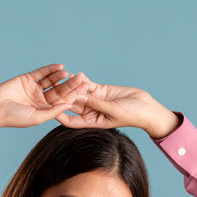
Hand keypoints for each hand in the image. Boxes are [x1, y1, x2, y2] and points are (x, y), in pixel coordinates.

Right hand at [0, 65, 89, 132]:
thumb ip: (53, 111)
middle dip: (70, 85)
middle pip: (59, 90)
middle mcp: (40, 100)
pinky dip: (50, 69)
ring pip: (51, 81)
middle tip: (82, 79)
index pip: (62, 102)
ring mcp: (34, 89)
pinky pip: (41, 73)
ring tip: (70, 73)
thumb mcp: (37, 117)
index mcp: (44, 111)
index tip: (85, 91)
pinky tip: (59, 66)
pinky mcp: (26, 79)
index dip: (73, 96)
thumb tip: (69, 105)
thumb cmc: (14, 117)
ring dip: (60, 77)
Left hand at [55, 74, 180, 138]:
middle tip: (54, 90)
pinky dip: (83, 80)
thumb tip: (81, 97)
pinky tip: (75, 74)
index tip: (52, 111)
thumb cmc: (131, 115)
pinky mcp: (100, 90)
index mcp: (91, 122)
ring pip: (80, 93)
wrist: (144, 107)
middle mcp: (90, 112)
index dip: (61, 116)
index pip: (71, 121)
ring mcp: (95, 100)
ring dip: (72, 87)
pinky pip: (88, 84)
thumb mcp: (112, 110)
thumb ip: (97, 104)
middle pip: (74, 105)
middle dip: (65, 98)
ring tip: (63, 79)